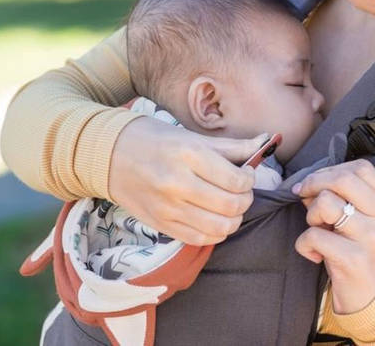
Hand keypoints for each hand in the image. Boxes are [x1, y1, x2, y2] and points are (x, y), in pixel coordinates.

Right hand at [109, 116, 268, 245]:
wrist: (110, 155)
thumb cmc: (155, 139)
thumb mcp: (192, 136)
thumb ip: (231, 147)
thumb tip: (264, 145)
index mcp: (190, 154)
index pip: (236, 179)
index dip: (250, 180)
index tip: (247, 175)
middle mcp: (178, 183)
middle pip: (231, 206)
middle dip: (245, 200)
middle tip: (242, 191)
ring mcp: (168, 208)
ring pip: (219, 228)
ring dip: (234, 220)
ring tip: (231, 207)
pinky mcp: (160, 225)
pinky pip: (199, 240)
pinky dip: (215, 233)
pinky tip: (215, 219)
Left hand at [293, 160, 374, 313]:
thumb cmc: (361, 253)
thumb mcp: (361, 221)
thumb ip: (340, 198)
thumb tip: (306, 184)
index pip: (360, 168)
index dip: (330, 170)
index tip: (315, 183)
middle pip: (342, 179)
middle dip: (313, 183)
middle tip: (303, 197)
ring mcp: (369, 238)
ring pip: (326, 203)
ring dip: (310, 215)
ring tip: (318, 230)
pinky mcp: (353, 260)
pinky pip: (313, 236)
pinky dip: (304, 244)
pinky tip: (315, 255)